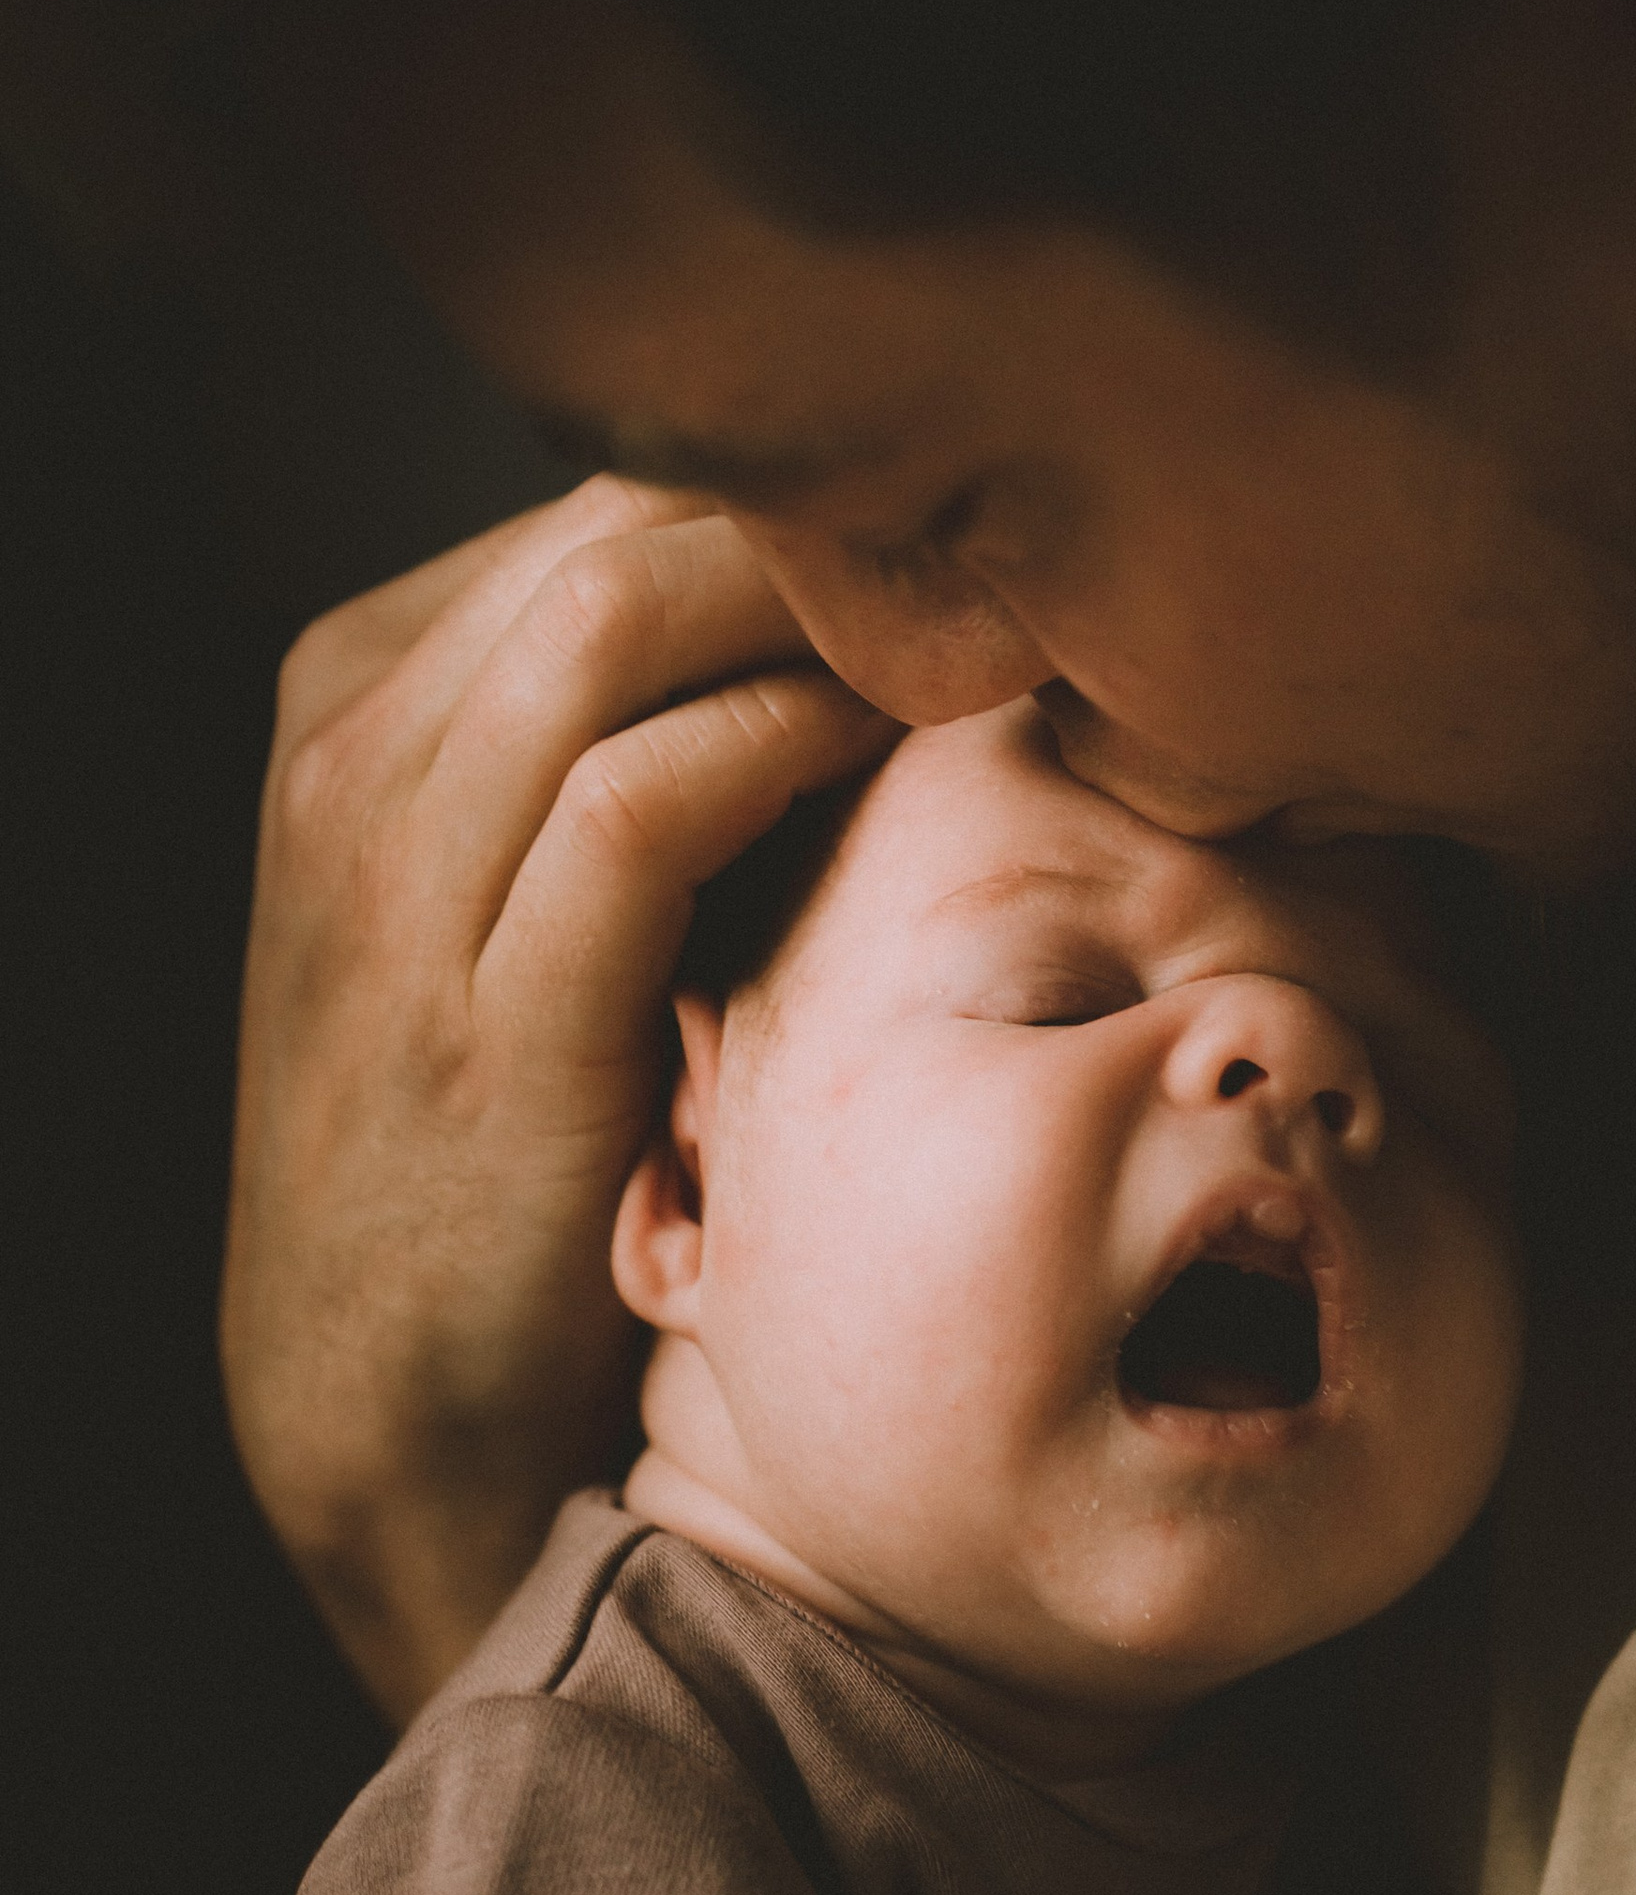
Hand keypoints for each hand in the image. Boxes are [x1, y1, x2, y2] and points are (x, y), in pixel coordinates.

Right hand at [222, 478, 890, 1719]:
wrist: (381, 1400)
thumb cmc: (504, 1141)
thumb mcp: (523, 904)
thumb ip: (632, 752)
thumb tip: (864, 624)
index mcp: (362, 692)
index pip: (604, 495)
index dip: (809, 493)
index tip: (979, 531)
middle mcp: (359, 750)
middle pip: (617, 517)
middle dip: (831, 518)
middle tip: (1017, 555)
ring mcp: (398, 872)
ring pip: (620, 611)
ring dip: (829, 605)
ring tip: (989, 632)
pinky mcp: (486, 1008)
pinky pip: (645, 795)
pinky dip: (788, 742)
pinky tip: (907, 752)